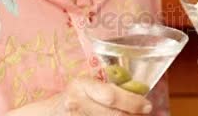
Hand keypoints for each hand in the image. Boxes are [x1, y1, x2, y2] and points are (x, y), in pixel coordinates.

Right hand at [7, 75, 152, 115]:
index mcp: (82, 85)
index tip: (147, 105)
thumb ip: (107, 87)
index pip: (111, 95)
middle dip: (133, 115)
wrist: (50, 113)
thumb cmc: (75, 95)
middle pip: (114, 115)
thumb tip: (140, 93)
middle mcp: (77, 103)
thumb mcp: (87, 85)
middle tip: (143, 113)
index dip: (133, 102)